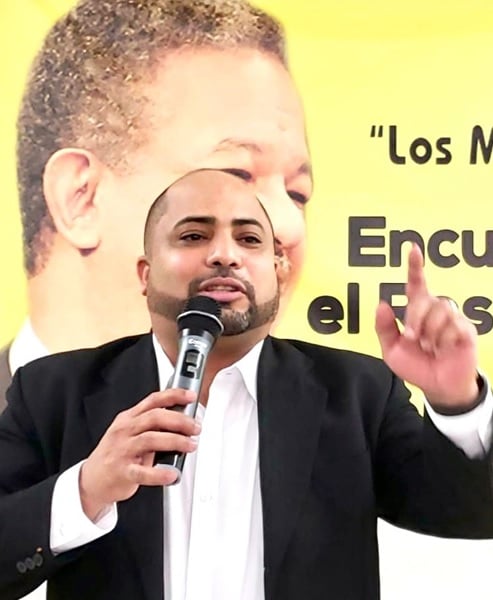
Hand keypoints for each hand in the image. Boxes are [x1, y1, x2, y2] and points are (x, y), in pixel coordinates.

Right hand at [79, 389, 199, 520]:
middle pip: (155, 417)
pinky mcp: (122, 472)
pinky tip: (173, 474)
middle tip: (195, 427)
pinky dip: (160, 473)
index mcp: (128, 418)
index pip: (153, 400)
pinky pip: (143, 472)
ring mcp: (122, 450)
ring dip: (175, 441)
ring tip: (190, 445)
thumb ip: (151, 426)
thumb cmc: (115, 454)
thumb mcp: (129, 433)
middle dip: (179, 420)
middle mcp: (124, 431)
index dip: (173, 395)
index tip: (191, 396)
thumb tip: (182, 421)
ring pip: (151, 439)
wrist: (91, 481)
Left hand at [375, 244, 478, 411]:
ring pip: (441, 309)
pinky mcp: (466, 331)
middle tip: (411, 337)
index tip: (412, 248)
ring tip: (429, 346)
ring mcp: (453, 320)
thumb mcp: (392, 350)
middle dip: (415, 318)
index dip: (415, 266)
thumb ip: (384, 328)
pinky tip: (443, 349)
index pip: (417, 284)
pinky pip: (455, 325)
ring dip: (430, 330)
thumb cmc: (416, 367)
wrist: (436, 388)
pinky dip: (444, 339)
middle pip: (426, 299)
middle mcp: (435, 311)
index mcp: (417, 312)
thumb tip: (382, 303)